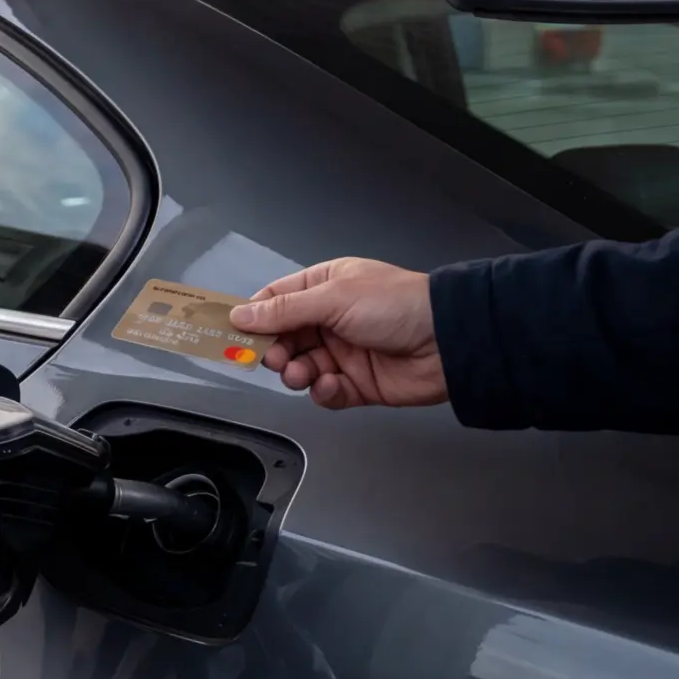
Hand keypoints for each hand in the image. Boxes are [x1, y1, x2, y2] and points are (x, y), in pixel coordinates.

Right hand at [228, 259, 448, 410]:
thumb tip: (239, 316)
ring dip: (295, 372)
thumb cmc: (394, 305)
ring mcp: (343, 352)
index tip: (230, 333)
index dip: (253, 316)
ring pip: (300, 367)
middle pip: (283, 337)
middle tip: (271, 359)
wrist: (449, 342)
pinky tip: (334, 385)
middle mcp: (330, 319)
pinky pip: (325, 391)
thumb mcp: (334, 298)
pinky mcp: (357, 384)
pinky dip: (324, 391)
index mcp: (325, 287)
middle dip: (273, 350)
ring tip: (302, 373)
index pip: (276, 300)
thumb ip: (284, 310)